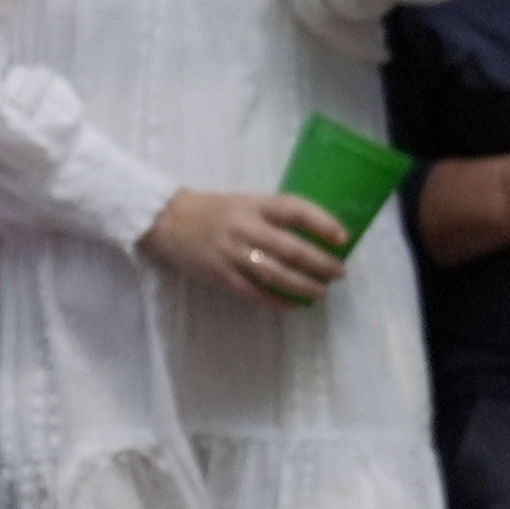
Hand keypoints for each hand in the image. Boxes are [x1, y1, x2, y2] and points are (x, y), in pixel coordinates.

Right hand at [141, 187, 352, 306]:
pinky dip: (276, 301)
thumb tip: (314, 234)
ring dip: (303, 285)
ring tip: (321, 291)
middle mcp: (244, 228)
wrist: (166, 221)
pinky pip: (254, 292)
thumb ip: (273, 215)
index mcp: (253, 205)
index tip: (343, 237)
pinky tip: (294, 305)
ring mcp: (231, 254)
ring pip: (276, 274)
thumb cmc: (213, 210)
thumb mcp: (244, 202)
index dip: (322, 224)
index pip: (295, 211)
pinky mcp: (220, 276)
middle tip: (338, 273)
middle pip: (291, 249)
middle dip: (320, 263)